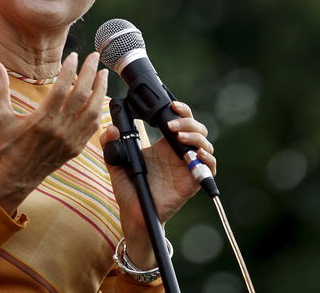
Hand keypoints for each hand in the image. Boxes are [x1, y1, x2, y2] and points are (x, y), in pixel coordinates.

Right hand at [0, 52, 108, 214]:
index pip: (61, 88)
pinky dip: (98, 110)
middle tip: (94, 56)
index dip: (70, 69)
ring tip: (103, 74)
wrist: (15, 178)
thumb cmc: (6, 146)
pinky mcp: (76, 148)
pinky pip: (92, 127)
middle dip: (90, 73)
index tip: (75, 56)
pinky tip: (100, 98)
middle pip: (81, 95)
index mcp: (41, 119)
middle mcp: (59, 129)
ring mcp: (70, 140)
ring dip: (100, 90)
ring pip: (92, 111)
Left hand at [99, 101, 215, 267]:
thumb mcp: (116, 162)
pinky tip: (196, 154)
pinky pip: (210, 167)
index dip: (180, 110)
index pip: (179, 120)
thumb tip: (111, 129)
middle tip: (171, 126)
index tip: (171, 105)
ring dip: (195, 136)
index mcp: (164, 145)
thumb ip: (110, 144)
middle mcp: (178, 153)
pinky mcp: (193, 182)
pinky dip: (208, 158)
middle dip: (187, 122)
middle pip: (196, 128)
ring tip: (179, 137)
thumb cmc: (128, 188)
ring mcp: (187, 166)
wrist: (134, 214)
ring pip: (205, 144)